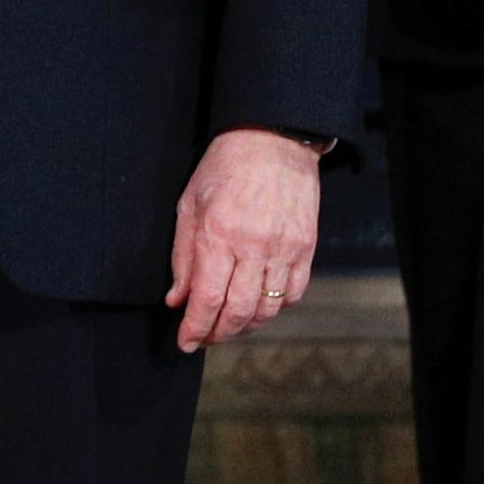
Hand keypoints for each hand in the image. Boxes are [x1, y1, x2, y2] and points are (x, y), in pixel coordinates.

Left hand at [167, 127, 323, 353]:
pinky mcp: (306, 247)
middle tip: (205, 338)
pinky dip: (275, 308)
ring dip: (246, 326)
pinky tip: (259, 307)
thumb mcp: (189, 206)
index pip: (208, 299)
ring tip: (229, 326)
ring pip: (268, 308)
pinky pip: (293, 293)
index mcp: (219, 236)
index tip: (185, 343)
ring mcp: (285, 249)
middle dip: (219, 334)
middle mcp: (254, 247)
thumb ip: (182, 257)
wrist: (273, 140)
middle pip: (239, 311)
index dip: (195, 328)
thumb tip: (177, 300)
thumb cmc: (223, 168)